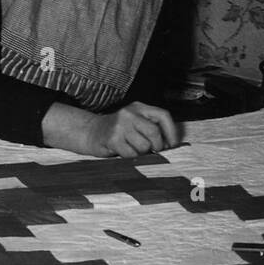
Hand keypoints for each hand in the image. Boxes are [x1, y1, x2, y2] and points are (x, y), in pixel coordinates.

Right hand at [43, 101, 179, 157]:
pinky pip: (131, 154)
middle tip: (153, 150)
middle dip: (157, 145)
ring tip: (133, 148)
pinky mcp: (112, 138)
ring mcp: (120, 125)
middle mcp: (129, 113)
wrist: (90, 132)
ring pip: (144, 146)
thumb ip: (152, 128)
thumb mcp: (136, 122)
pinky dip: (130, 156)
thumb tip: (170, 144)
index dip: (171, 131)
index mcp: (139, 107)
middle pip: (154, 131)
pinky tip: (123, 150)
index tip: (173, 144)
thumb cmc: (119, 131)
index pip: (163, 115)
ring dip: (142, 152)